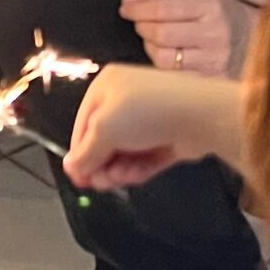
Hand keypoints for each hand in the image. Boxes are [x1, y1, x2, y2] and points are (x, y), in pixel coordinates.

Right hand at [63, 64, 240, 191]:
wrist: (199, 115)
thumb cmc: (145, 110)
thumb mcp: (103, 130)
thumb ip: (85, 153)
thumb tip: (70, 167)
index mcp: (106, 86)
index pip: (83, 122)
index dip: (78, 152)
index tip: (77, 177)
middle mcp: (127, 99)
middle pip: (104, 139)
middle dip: (101, 163)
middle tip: (99, 183)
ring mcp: (150, 118)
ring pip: (125, 151)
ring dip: (119, 169)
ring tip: (119, 179)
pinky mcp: (168, 137)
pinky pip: (146, 156)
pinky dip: (138, 168)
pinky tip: (133, 177)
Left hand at [119, 0, 257, 78]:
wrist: (258, 42)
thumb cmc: (223, 14)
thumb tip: (130, 1)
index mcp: (211, 7)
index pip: (165, 8)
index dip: (139, 8)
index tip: (125, 7)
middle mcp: (213, 34)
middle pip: (161, 34)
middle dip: (142, 26)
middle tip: (139, 22)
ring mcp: (212, 61)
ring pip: (163, 59)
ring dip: (149, 46)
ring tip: (154, 38)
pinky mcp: (209, 81)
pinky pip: (173, 75)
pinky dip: (162, 63)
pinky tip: (166, 53)